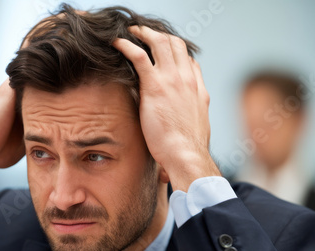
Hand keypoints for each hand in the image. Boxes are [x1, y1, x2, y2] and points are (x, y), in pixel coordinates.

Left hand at [112, 26, 219, 190]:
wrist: (187, 154)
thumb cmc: (188, 148)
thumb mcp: (195, 126)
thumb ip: (190, 111)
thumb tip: (184, 113)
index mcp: (197, 88)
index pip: (188, 59)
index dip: (174, 50)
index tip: (160, 49)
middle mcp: (187, 79)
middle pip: (175, 44)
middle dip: (157, 34)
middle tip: (141, 33)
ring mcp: (172, 79)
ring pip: (160, 43)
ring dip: (143, 33)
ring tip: (130, 32)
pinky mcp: (155, 86)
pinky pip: (139, 56)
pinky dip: (127, 45)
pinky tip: (117, 43)